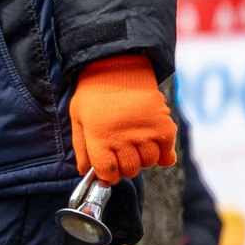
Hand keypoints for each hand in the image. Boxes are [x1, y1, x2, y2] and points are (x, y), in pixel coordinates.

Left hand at [68, 55, 175, 183]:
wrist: (119, 69)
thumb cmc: (94, 95)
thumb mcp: (78, 119)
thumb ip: (81, 148)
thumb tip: (84, 172)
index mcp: (99, 138)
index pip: (108, 172)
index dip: (108, 176)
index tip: (109, 172)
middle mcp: (124, 138)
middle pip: (130, 170)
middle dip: (125, 168)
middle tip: (122, 156)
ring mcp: (145, 132)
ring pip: (149, 162)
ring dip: (143, 159)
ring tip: (136, 147)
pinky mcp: (164, 126)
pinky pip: (167, 154)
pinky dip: (163, 155)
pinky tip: (153, 147)